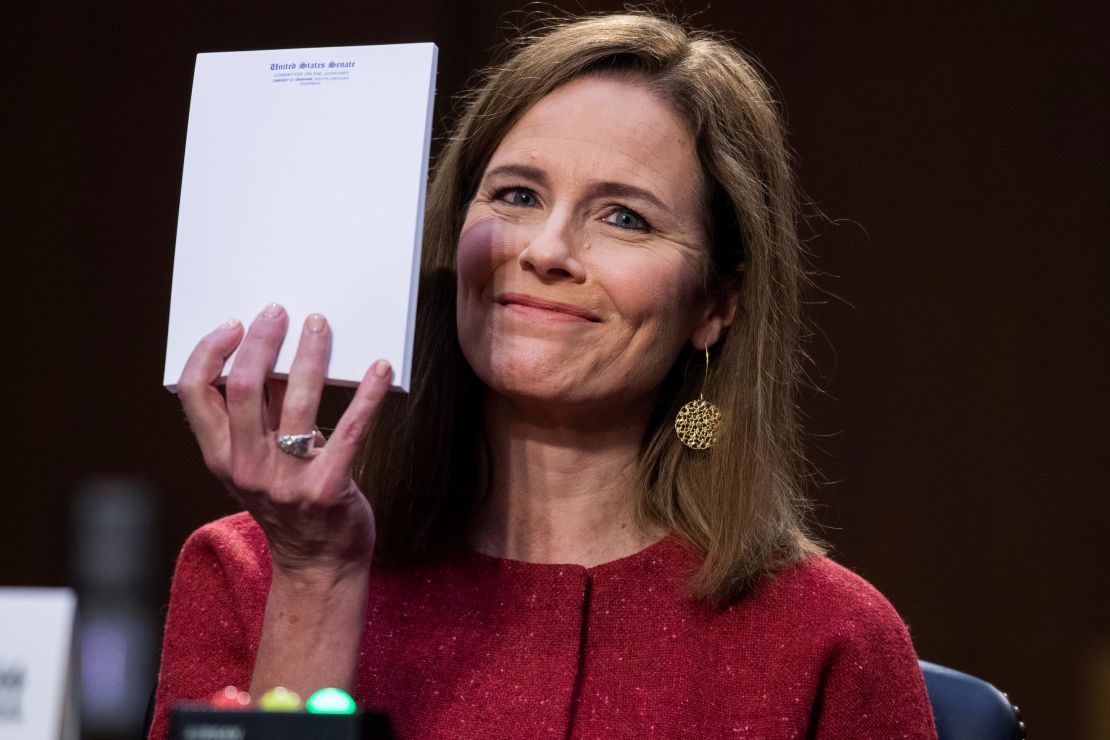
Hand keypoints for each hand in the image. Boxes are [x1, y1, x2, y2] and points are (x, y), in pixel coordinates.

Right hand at [176, 303, 391, 581]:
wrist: (319, 566)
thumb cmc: (290, 503)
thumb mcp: (258, 463)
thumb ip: (259, 416)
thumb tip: (269, 353)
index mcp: (221, 457)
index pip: (194, 393)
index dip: (209, 352)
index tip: (234, 324)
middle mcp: (246, 467)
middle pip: (243, 388)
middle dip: (261, 342)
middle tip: (280, 312)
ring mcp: (286, 480)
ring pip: (296, 402)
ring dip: (310, 355)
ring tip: (320, 325)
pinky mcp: (329, 488)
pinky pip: (351, 431)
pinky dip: (367, 394)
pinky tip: (380, 369)